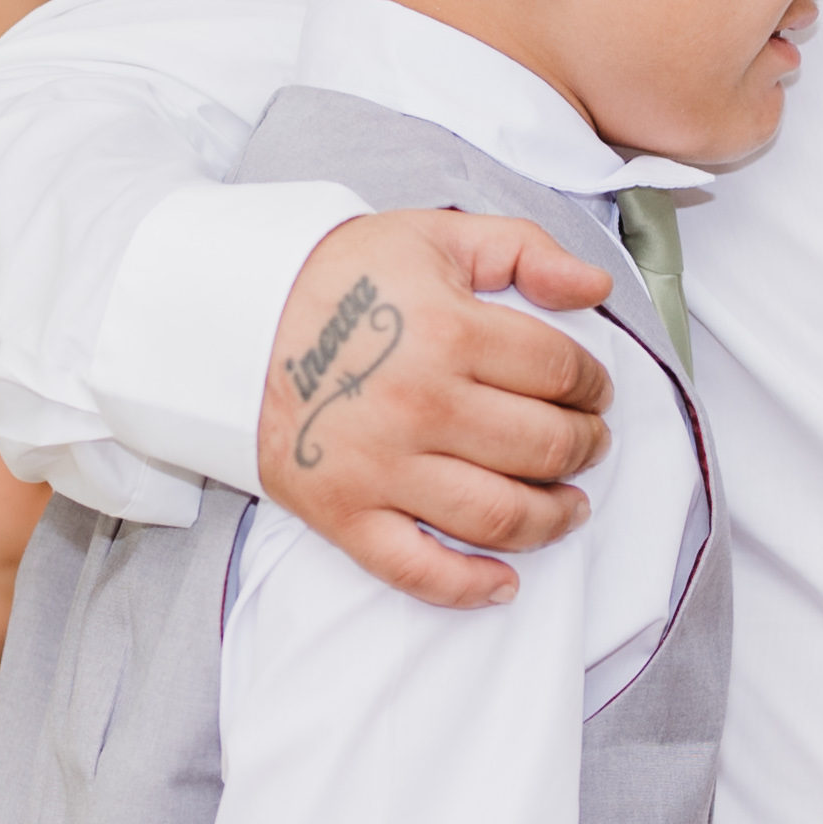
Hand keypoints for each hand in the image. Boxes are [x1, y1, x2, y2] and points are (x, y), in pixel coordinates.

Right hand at [256, 210, 618, 607]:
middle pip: (543, 447)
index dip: (593, 383)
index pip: (559, 372)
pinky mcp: (343, 513)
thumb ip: (523, 249)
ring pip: (500, 516)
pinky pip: (417, 570)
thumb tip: (595, 289)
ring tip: (568, 505)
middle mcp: (420, 405)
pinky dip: (468, 588)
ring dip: (553, 518)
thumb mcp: (433, 235)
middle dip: (584, 448)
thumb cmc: (337, 278)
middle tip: (587, 442)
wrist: (227, 319)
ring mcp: (380, 467)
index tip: (592, 390)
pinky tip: (504, 582)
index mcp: (448, 330)